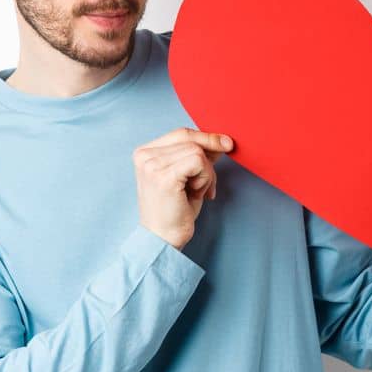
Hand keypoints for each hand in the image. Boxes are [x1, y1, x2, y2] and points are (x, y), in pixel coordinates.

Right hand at [134, 127, 234, 249]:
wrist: (164, 238)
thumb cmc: (176, 210)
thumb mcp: (188, 177)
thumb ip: (199, 156)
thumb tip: (221, 140)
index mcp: (145, 153)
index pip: (181, 133)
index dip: (207, 137)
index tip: (227, 143)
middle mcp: (144, 156)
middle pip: (191, 140)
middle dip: (208, 161)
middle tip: (207, 185)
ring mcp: (152, 165)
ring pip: (198, 151)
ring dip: (207, 174)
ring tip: (196, 192)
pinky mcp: (163, 176)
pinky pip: (199, 162)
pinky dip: (205, 178)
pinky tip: (196, 194)